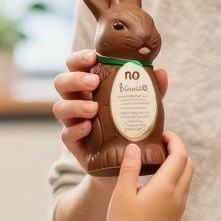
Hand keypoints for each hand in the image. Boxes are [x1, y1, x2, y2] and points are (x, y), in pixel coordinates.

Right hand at [53, 49, 168, 186]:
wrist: (125, 163)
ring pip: (60, 107)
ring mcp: (73, 122)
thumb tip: (161, 72)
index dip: (79, 58)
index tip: (93, 57)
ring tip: (94, 109)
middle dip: (75, 79)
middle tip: (94, 83)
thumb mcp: (143, 106)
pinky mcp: (74, 143)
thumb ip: (152, 90)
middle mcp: (77, 101)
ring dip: (75, 105)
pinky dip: (76, 129)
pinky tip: (89, 128)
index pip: (75, 65)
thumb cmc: (131, 126)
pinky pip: (66, 134)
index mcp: (89, 86)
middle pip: (61, 83)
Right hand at [107, 132, 192, 220]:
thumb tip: (134, 146)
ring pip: (187, 178)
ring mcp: (179, 207)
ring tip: (158, 159)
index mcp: (165, 187)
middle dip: (178, 150)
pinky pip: (182, 190)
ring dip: (178, 164)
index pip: (180, 156)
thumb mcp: (122, 193)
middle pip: (188, 165)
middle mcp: (177, 196)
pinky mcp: (176, 216)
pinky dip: (176, 178)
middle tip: (160, 144)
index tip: (162, 134)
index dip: (174, 141)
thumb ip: (129, 167)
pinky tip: (157, 180)